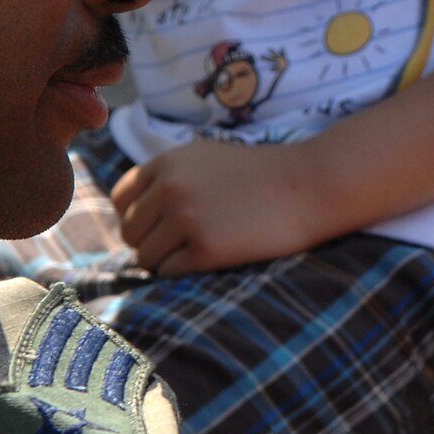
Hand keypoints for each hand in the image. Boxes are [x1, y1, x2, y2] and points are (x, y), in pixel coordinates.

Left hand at [112, 138, 345, 275]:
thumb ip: (167, 177)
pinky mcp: (204, 250)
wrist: (312, 186)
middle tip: (185, 243)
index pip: (121, 199)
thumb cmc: (262, 176)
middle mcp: (169, 188)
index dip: (138, 216)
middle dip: (151, 241)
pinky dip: (184, 272)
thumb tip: (129, 214)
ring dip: (167, 260)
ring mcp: (185, 219)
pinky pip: (168, 273)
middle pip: (130, 232)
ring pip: (146, 257)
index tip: (161, 224)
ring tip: (201, 250)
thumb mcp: (206, 159)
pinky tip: (213, 258)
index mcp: (167, 162)